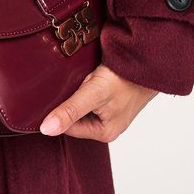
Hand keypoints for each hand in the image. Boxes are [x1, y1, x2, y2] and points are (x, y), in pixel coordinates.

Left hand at [38, 62, 158, 141]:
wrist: (146, 61)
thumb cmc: (124, 79)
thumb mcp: (93, 94)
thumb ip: (70, 111)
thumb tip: (46, 129)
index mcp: (102, 133)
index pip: (66, 126)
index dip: (56, 110)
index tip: (52, 94)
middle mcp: (106, 125)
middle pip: (74, 115)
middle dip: (68, 99)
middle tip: (71, 82)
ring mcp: (110, 111)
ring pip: (81, 103)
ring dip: (77, 91)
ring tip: (82, 78)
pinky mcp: (111, 97)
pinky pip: (90, 94)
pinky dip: (85, 85)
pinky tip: (88, 75)